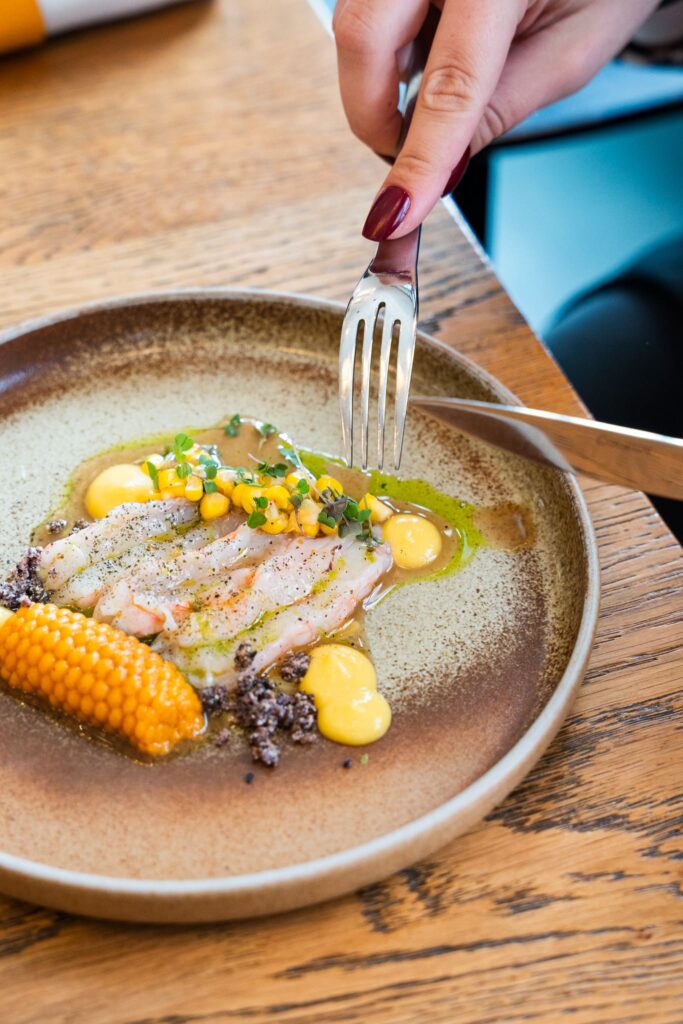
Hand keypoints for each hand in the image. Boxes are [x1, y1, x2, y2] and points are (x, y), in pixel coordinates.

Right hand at [333, 0, 659, 239]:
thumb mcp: (573, 47)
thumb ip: (504, 107)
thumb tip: (442, 169)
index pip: (450, 84)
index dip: (420, 159)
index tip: (396, 214)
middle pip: (363, 38)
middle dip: (371, 114)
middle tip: (402, 149)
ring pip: (356, 27)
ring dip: (380, 78)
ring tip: (434, 85)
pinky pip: (369, 11)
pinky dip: (389, 48)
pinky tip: (431, 47)